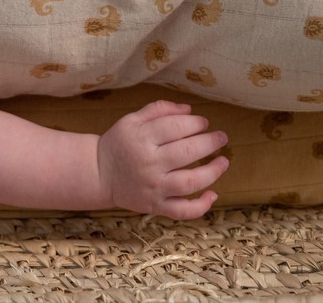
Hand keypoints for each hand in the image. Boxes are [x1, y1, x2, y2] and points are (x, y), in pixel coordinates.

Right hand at [96, 100, 228, 218]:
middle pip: (187, 152)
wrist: (99, 174)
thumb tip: (189, 110)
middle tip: (221, 137)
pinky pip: (181, 211)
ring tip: (224, 161)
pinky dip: (200, 206)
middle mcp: (149, 164)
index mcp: (142, 139)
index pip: (176, 128)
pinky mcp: (156, 206)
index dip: (195, 122)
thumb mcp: (132, 120)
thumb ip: (159, 110)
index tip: (203, 122)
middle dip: (210, 142)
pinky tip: (213, 195)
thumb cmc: (119, 143)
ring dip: (212, 172)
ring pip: (189, 182)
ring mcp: (154, 188)